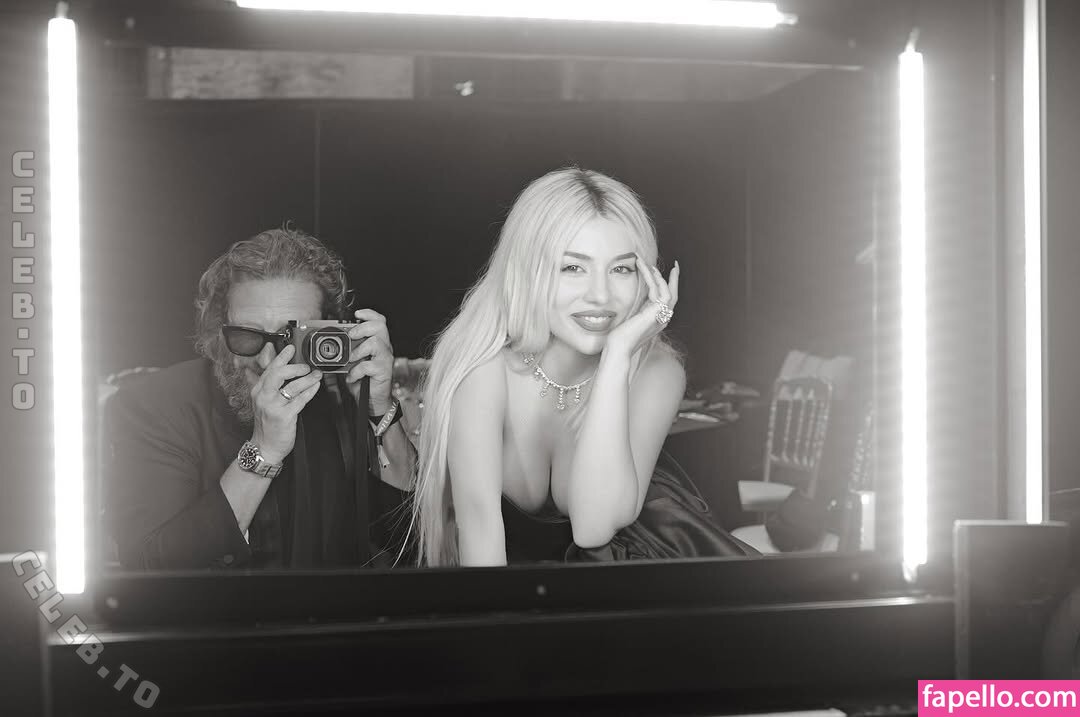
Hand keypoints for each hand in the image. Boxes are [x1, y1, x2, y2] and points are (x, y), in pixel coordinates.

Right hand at [249, 343, 322, 463]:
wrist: (265, 446)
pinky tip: (316, 387)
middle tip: (306, 365)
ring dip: (307, 379)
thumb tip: (269, 367)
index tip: (291, 348)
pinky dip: (310, 391)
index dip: (281, 357)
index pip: (269, 369)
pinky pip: (300, 400)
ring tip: (316, 374)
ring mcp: (273, 406)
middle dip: (294, 367)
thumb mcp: (263, 401)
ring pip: (292, 387)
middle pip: (278, 374)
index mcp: (258, 390)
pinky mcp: (284, 416)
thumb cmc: (267, 424)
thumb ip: (267, 384)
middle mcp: (263, 397)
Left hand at [345, 308, 394, 415]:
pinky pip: (368, 365)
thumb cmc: (363, 380)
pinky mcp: (383, 372)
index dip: (369, 314)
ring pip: (376, 343)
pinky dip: (356, 371)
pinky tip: (352, 377)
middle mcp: (384, 349)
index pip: (379, 321)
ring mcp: (385, 359)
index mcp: (377, 343)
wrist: (372, 400)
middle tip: (351, 336)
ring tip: (351, 359)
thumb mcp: (353, 362)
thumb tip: (328, 343)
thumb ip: (346, 351)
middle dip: (362, 328)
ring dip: (359, 350)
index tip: (357, 314)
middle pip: (380, 327)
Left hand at [605, 257, 679, 359]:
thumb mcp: (632, 319)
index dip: (669, 286)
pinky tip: (644, 268)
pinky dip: (651, 277)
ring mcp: (661, 316)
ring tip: (649, 263)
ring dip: (658, 274)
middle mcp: (663, 318)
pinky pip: (657, 289)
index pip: (667, 300)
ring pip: (666, 289)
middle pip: (673, 294)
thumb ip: (639, 309)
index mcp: (658, 321)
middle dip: (674, 279)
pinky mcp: (656, 312)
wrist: (620, 347)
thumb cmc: (621, 336)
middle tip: (675, 266)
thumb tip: (638, 297)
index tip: (667, 274)